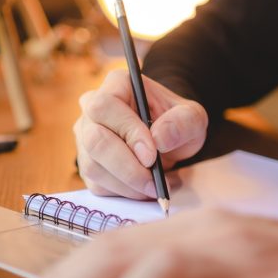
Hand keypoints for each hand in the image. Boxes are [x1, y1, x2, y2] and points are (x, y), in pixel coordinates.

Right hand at [74, 70, 207, 198]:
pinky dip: (123, 192)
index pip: (105, 106)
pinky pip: (96, 184)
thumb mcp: (192, 117)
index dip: (127, 132)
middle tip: (154, 183)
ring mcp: (85, 136)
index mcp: (117, 85)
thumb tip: (159, 139)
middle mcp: (92, 108)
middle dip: (126, 167)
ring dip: (127, 184)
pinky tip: (144, 189)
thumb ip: (182, 122)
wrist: (168, 139)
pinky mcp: (87, 163)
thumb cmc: (177, 122)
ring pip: (93, 166)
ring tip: (156, 187)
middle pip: (94, 139)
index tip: (152, 156)